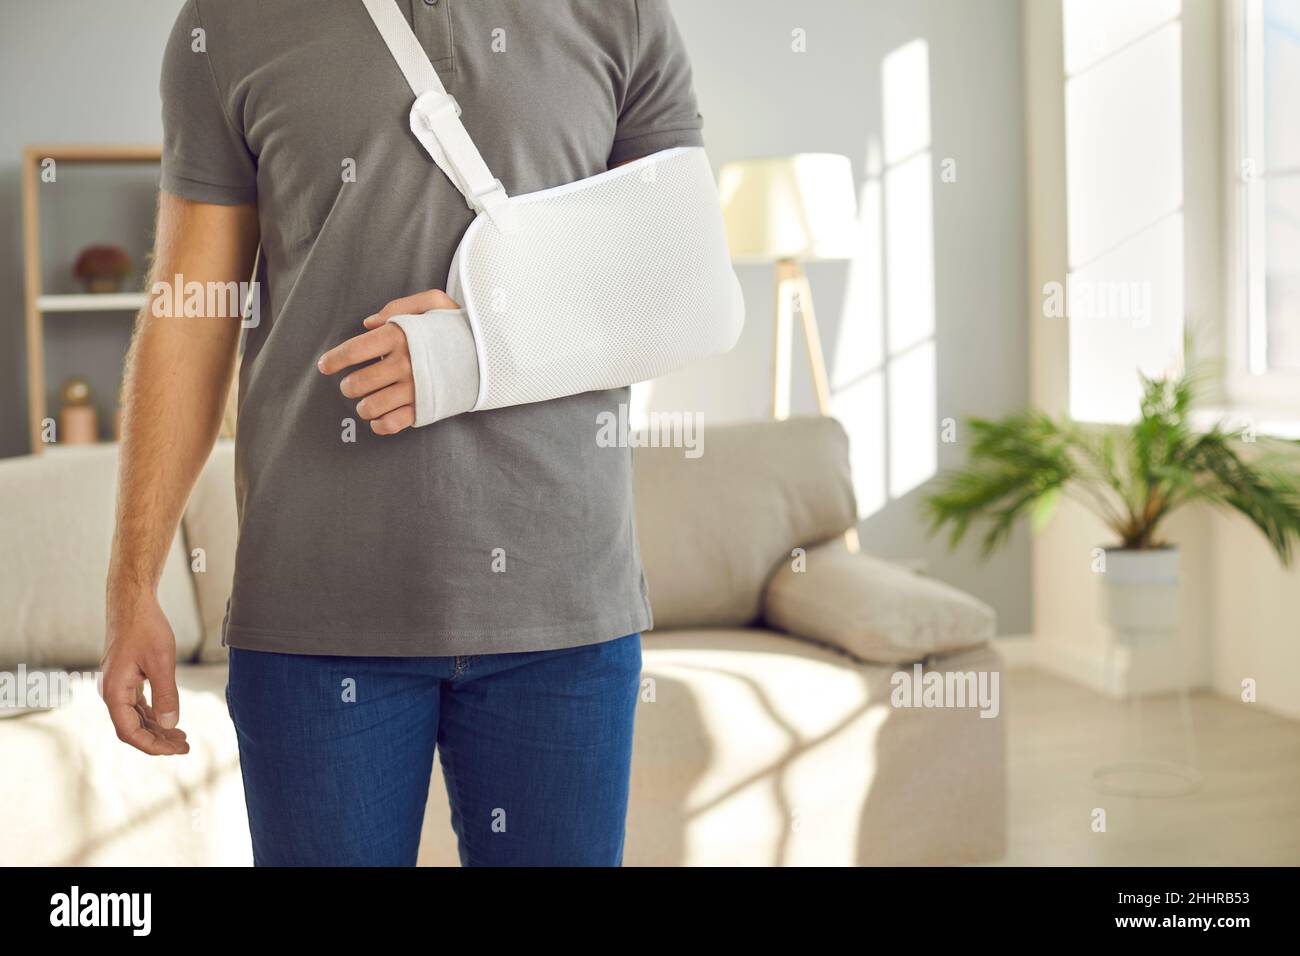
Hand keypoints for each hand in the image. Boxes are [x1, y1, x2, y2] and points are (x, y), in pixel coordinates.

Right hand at [101, 593, 188, 755]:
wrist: (133, 604)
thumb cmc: (146, 629)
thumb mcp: (162, 663)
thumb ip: (166, 695)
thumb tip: (171, 725)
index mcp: (114, 692)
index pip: (130, 732)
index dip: (152, 745)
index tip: (175, 750)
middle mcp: (111, 692)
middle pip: (132, 728)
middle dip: (158, 740)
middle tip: (185, 747)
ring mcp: (117, 686)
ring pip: (135, 718)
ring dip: (157, 729)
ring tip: (182, 738)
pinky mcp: (125, 679)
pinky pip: (137, 705)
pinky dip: (153, 715)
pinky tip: (170, 719)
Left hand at [317, 289, 459, 435]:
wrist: (493, 354)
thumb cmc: (459, 327)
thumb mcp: (435, 302)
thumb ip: (399, 306)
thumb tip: (367, 324)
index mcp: (400, 335)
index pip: (353, 350)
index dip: (333, 359)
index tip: (325, 366)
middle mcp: (404, 364)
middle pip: (357, 383)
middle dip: (348, 386)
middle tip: (353, 384)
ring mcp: (414, 389)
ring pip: (370, 406)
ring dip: (363, 407)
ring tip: (368, 402)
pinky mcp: (425, 408)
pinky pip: (391, 424)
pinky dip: (380, 424)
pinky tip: (381, 418)